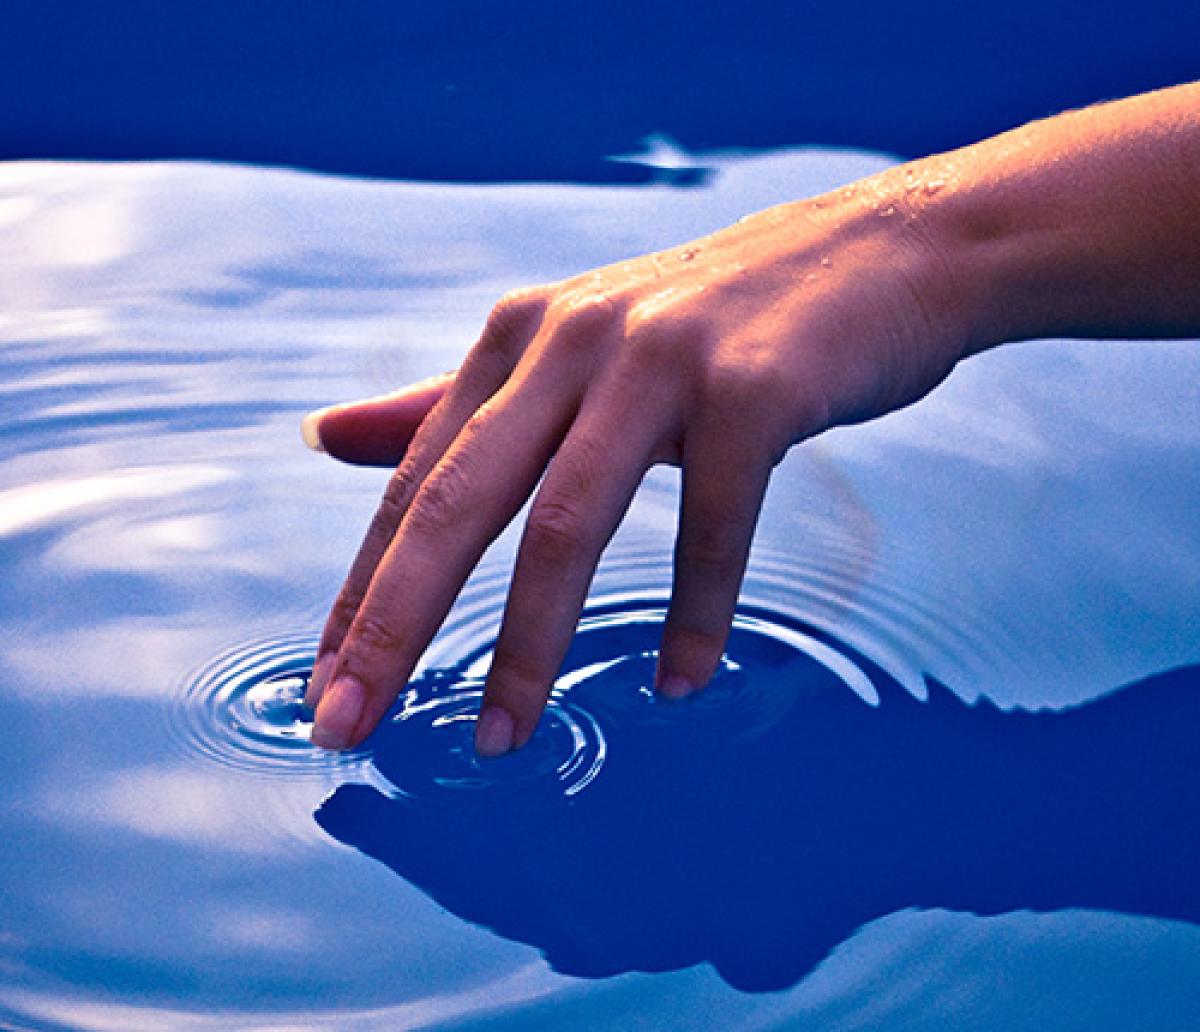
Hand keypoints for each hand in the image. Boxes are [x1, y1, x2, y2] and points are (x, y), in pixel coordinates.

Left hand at [303, 181, 966, 754]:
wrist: (876, 255)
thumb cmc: (715, 323)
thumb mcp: (572, 351)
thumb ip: (455, 405)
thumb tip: (325, 437)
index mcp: (519, 338)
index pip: (415, 483)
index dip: (365, 590)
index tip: (328, 685)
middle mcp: (573, 341)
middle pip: (458, 502)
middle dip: (395, 624)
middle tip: (347, 724)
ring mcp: (661, 361)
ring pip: (568, 524)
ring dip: (528, 646)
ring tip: (502, 739)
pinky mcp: (752, 391)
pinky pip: (712, 527)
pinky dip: (694, 616)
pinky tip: (681, 683)